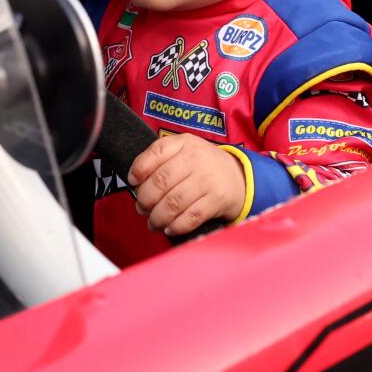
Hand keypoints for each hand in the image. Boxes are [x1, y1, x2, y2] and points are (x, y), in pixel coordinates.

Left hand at [127, 134, 244, 236]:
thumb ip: (160, 160)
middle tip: (142, 209)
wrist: (239, 177)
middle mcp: (197, 158)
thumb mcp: (184, 151)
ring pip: (173, 203)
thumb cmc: (203, 166)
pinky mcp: (217, 200)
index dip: (139, 169)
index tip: (133, 183)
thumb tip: (136, 184)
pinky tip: (169, 227)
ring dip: (157, 217)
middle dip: (145, 200)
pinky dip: (176, 226)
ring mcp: (208, 179)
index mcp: (185, 143)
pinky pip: (190, 217)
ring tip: (153, 222)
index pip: (156, 152)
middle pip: (161, 182)